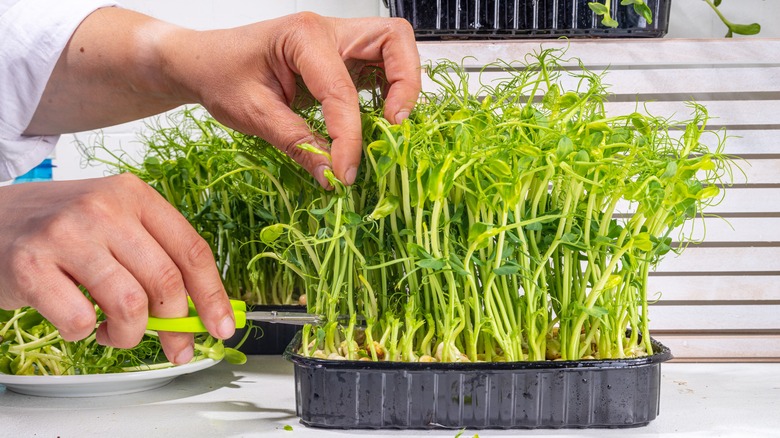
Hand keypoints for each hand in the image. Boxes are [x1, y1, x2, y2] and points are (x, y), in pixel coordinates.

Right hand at [0, 174, 235, 363]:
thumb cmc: (63, 228)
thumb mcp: (116, 223)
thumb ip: (157, 257)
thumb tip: (200, 310)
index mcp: (134, 195)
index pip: (192, 250)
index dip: (212, 295)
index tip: (222, 327)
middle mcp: (104, 209)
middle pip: (165, 282)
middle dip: (176, 326)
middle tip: (174, 346)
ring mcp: (66, 235)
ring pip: (129, 305)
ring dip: (129, 334)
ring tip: (115, 331)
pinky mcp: (30, 266)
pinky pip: (81, 321)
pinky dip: (86, 334)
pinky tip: (79, 321)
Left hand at [27, 10, 421, 187]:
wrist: (202, 60)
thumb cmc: (218, 75)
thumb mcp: (252, 114)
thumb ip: (295, 143)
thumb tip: (331, 176)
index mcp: (301, 37)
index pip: (341, 90)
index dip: (349, 136)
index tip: (346, 171)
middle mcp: (327, 30)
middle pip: (393, 39)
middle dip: (405, 83)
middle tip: (395, 126)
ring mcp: (338, 40)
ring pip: (394, 49)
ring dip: (403, 84)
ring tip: (391, 125)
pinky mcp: (341, 58)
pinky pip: (380, 67)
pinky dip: (389, 91)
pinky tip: (377, 120)